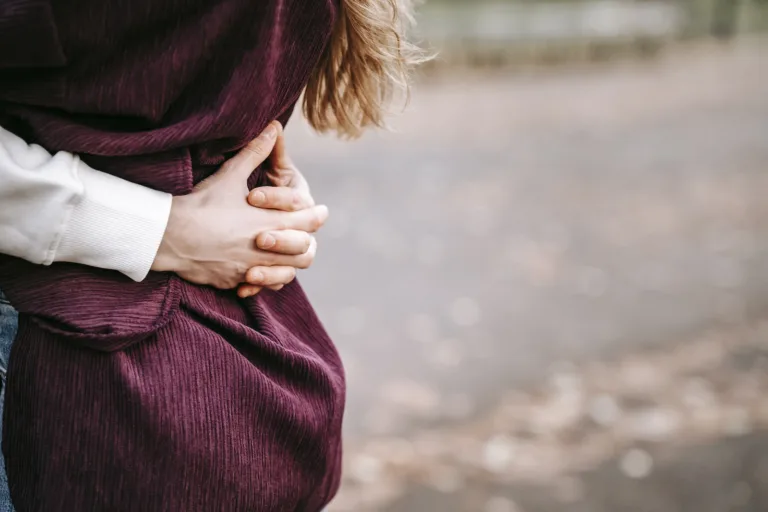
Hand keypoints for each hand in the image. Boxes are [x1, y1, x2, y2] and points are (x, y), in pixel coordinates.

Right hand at [151, 122, 328, 290]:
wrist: (170, 236)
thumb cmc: (202, 204)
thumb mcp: (231, 176)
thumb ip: (255, 153)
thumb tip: (273, 128)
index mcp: (270, 222)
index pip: (308, 221)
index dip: (317, 216)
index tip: (320, 212)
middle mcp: (266, 249)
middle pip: (305, 252)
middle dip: (307, 242)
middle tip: (305, 234)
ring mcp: (251, 268)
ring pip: (287, 273)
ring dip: (289, 264)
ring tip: (285, 254)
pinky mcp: (234, 281)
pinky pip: (260, 286)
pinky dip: (264, 279)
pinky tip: (258, 270)